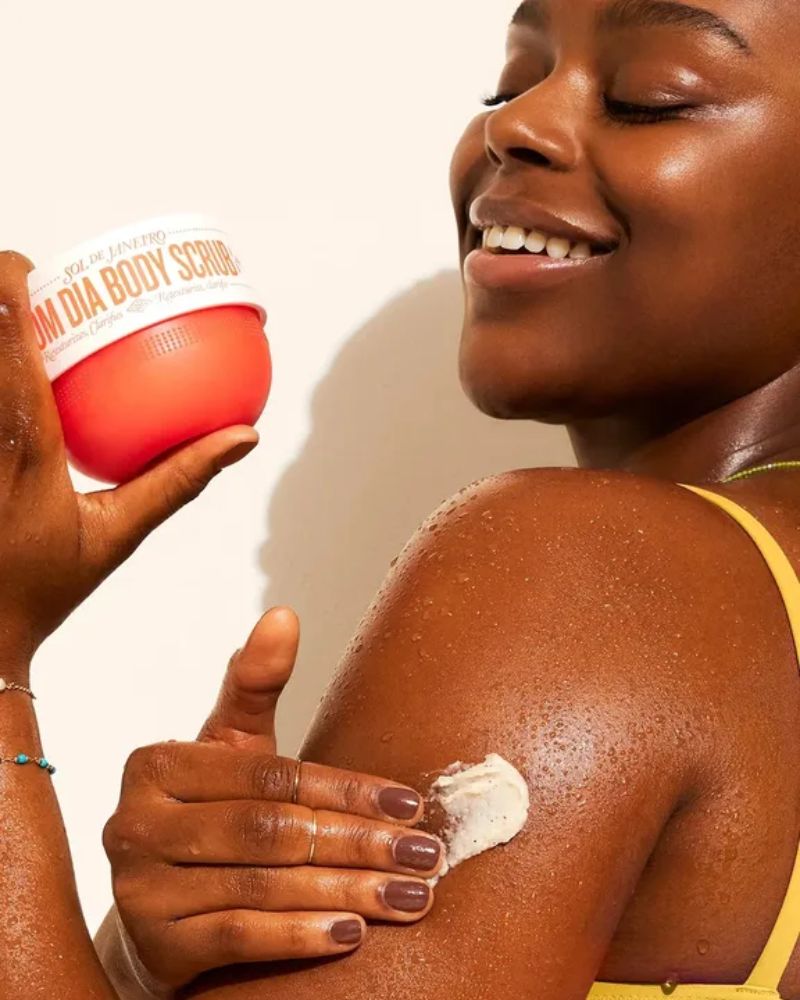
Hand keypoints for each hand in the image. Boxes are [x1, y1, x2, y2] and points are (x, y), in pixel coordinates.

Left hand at [0, 251, 258, 676]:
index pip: (11, 345)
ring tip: (12, 329)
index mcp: (25, 448)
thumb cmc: (45, 583)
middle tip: (21, 290)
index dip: (9, 287)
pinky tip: (5, 377)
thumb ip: (180, 479)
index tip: (26, 264)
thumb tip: (243, 437)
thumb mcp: (119, 532)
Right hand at [103, 609, 439, 994]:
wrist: (158, 913)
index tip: (411, 803)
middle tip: (425, 855)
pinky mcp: (154, 946)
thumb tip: (283, 614)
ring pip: (264, 883)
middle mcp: (136, 823)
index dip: (347, 789)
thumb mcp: (227, 749)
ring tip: (410, 895)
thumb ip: (253, 686)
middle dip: (359, 843)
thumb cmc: (207, 815)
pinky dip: (300, 935)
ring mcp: (140, 888)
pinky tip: (352, 933)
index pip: (270, 774)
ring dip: (347, 890)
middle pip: (272, 829)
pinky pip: (240, 936)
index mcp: (156, 764)